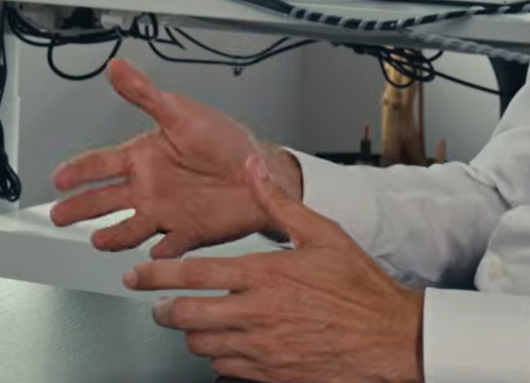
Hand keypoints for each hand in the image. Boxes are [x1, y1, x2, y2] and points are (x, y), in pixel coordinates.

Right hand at [50, 58, 303, 256]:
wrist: (262, 172)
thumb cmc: (225, 141)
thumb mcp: (181, 113)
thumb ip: (145, 94)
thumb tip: (117, 68)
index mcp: (143, 158)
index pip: (100, 164)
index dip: (77, 171)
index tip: (59, 178)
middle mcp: (149, 189)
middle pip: (104, 200)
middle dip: (79, 208)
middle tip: (58, 215)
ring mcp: (166, 213)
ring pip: (129, 228)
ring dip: (114, 235)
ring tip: (99, 240)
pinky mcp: (189, 234)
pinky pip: (170, 247)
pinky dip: (161, 254)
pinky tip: (154, 254)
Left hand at [128, 156, 422, 382]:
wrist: (394, 339)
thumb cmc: (362, 289)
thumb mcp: (324, 234)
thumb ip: (280, 202)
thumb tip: (253, 168)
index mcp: (265, 276)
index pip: (192, 273)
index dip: (155, 275)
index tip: (136, 275)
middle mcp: (258, 314)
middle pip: (185, 316)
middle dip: (162, 310)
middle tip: (158, 305)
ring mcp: (263, 349)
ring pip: (201, 346)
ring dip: (190, 334)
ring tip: (192, 324)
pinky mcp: (273, 375)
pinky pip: (227, 371)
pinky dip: (218, 360)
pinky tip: (226, 348)